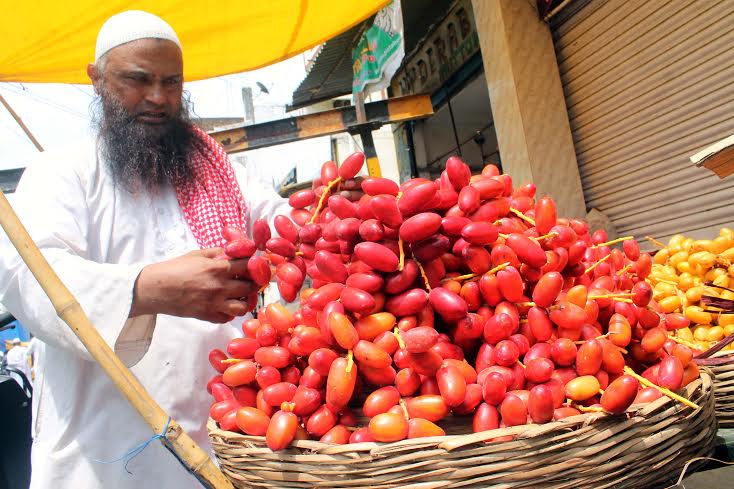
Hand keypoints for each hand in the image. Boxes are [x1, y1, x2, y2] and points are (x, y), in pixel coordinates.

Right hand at [129, 248, 256, 322]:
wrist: (155, 288)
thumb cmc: (174, 268)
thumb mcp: (197, 254)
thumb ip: (217, 253)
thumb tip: (233, 251)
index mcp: (217, 268)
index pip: (249, 265)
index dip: (254, 264)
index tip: (253, 264)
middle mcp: (219, 287)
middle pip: (251, 287)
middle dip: (253, 282)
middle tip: (249, 280)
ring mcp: (214, 304)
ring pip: (243, 306)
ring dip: (244, 300)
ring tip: (238, 295)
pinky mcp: (207, 316)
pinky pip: (228, 318)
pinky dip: (229, 312)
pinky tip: (224, 305)